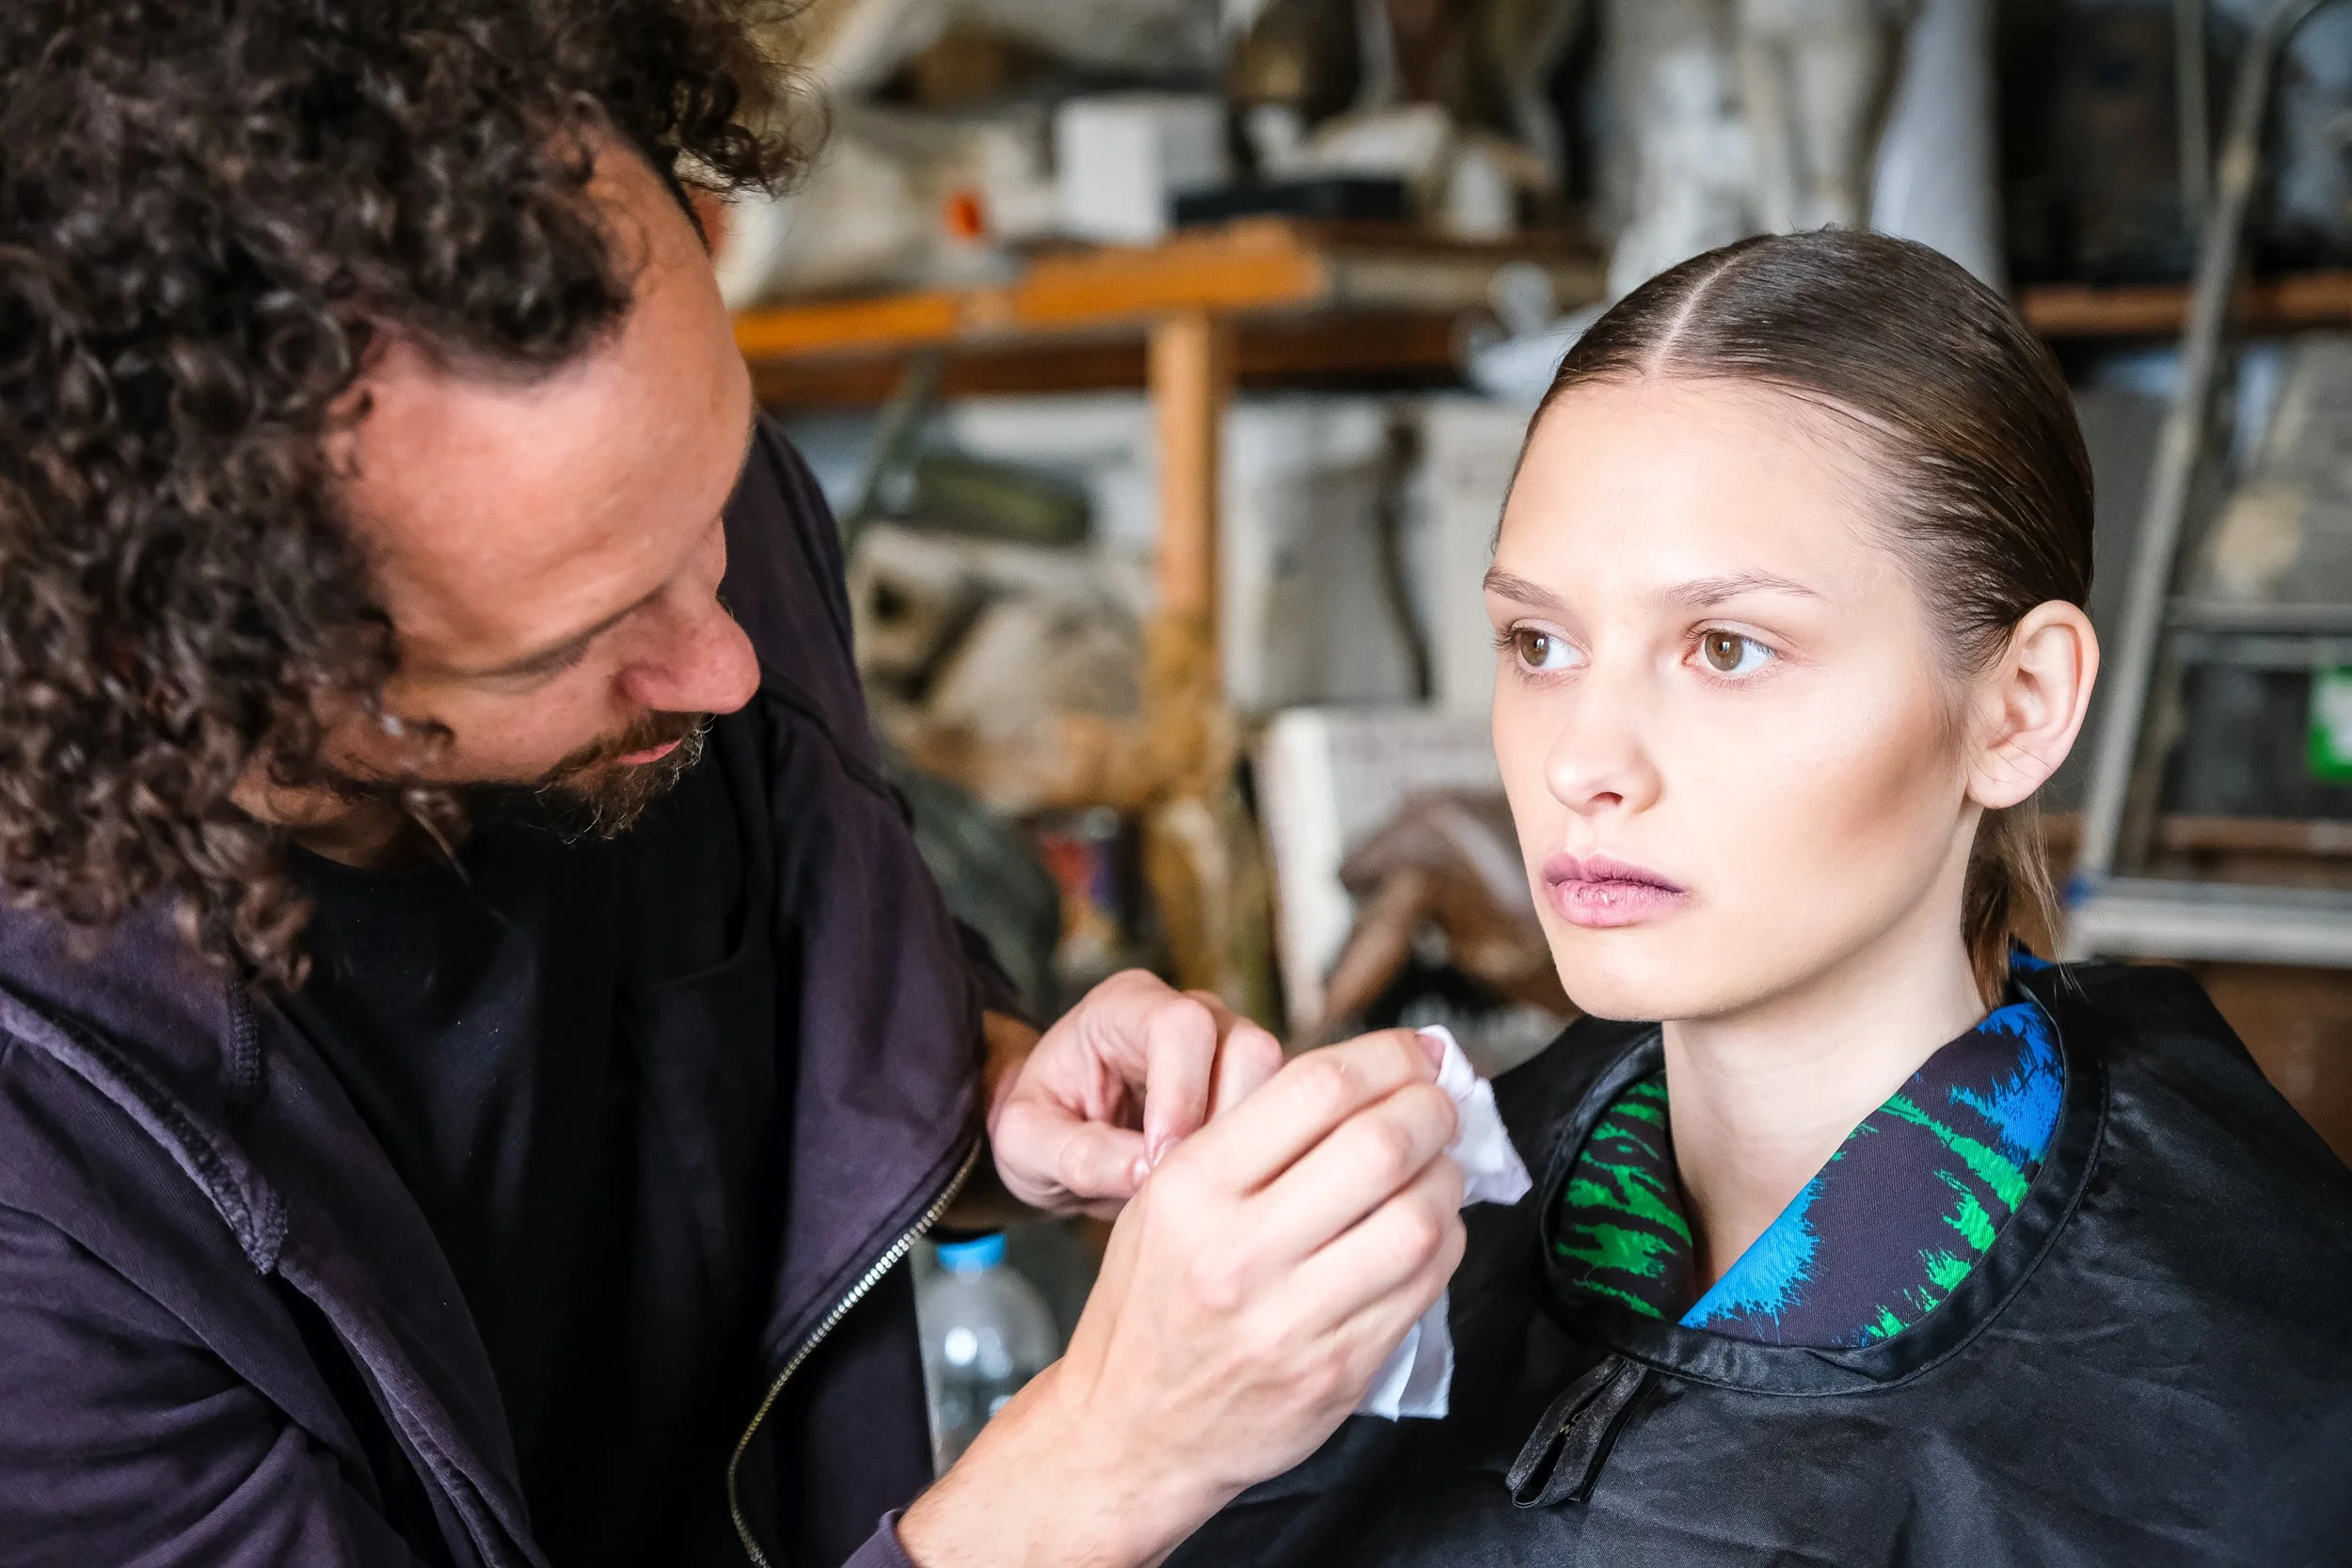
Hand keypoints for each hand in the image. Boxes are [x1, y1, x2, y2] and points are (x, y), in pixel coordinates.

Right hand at [900, 1028, 1466, 1567]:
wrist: (1131, 1430)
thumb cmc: (1153, 1300)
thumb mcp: (1165, 1196)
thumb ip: (1250, 1135)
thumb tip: (1365, 1073)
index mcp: (1191, 1188)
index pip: (1315, 1087)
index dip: (1387, 1056)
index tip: (1415, 1054)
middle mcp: (1239, 1251)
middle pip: (1379, 1144)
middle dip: (1431, 1109)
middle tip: (1438, 1104)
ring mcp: (1292, 1319)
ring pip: (1417, 1218)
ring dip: (1446, 1177)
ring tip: (1437, 1167)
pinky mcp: (1338, 1371)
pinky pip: (1424, 1286)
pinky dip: (1444, 1241)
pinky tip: (1428, 1228)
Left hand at [989, 970, 1283, 1218]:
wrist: (1060, 1134)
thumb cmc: (1040, 1127)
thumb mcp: (1025, 1146)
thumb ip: (1077, 1154)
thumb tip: (1145, 1172)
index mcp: (1125, 1006)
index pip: (1180, 1026)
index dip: (1181, 1093)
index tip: (1159, 1161)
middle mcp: (1191, 1013)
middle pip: (1248, 1047)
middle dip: (1223, 1124)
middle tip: (1187, 1185)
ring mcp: (1231, 1047)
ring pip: (1280, 1082)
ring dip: (1248, 1143)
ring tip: (1202, 1191)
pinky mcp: (1255, 1088)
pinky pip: (1284, 1116)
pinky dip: (1262, 1155)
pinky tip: (1225, 1191)